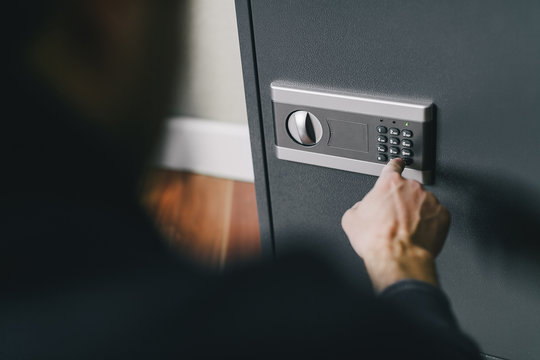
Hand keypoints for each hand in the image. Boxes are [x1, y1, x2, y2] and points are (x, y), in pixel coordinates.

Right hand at [341, 158, 449, 291]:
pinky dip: (429, 224)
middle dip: (402, 201)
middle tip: (394, 218)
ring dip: (416, 212)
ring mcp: (430, 201)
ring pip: (423, 203)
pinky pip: (435, 216)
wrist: (397, 258)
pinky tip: (417, 234)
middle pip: (408, 189)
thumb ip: (359, 205)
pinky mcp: (443, 216)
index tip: (398, 165)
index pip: (393, 167)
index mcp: (389, 183)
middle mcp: (412, 188)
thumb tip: (363, 208)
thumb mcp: (351, 219)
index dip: (394, 166)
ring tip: (405, 230)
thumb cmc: (376, 239)